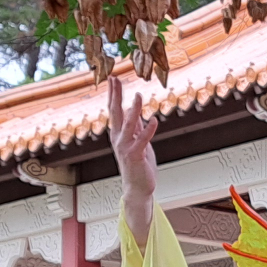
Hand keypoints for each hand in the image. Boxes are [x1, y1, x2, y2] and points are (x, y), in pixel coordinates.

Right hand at [106, 77, 158, 241]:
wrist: (137, 188)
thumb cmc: (138, 165)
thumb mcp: (137, 141)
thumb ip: (135, 126)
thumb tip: (134, 110)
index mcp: (118, 134)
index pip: (114, 110)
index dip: (113, 94)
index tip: (113, 79)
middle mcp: (118, 139)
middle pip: (116, 113)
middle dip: (116, 96)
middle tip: (115, 79)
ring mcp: (126, 148)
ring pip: (128, 125)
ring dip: (133, 110)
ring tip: (138, 96)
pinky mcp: (136, 156)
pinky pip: (142, 141)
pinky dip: (148, 130)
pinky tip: (154, 120)